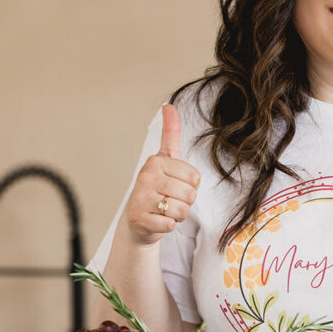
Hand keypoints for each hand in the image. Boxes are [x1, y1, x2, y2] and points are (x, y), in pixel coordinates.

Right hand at [123, 104, 200, 245]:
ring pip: (181, 210)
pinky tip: (158, 221)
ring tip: (164, 211)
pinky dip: (168, 226)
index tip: (175, 185)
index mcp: (156, 160)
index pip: (194, 176)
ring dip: (178, 215)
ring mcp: (140, 197)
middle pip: (190, 194)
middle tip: (170, 201)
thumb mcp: (166, 159)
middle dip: (185, 202)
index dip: (191, 186)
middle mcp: (146, 176)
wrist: (138, 221)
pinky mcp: (138, 218)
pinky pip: (169, 224)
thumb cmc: (157, 188)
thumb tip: (169, 105)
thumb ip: (170, 133)